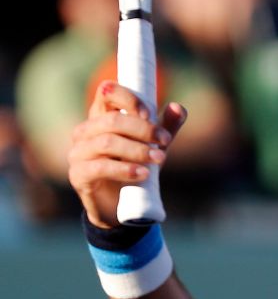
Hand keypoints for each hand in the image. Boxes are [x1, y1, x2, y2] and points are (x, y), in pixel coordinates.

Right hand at [68, 81, 186, 228]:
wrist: (121, 206)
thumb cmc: (135, 167)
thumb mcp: (154, 146)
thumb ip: (166, 127)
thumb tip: (178, 107)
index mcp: (102, 117)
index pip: (106, 93)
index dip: (128, 99)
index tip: (149, 113)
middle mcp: (86, 132)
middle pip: (111, 120)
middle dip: (143, 129)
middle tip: (165, 141)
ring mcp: (78, 153)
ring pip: (106, 143)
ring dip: (138, 150)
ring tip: (160, 158)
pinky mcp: (79, 175)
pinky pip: (99, 167)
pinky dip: (125, 169)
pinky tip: (143, 173)